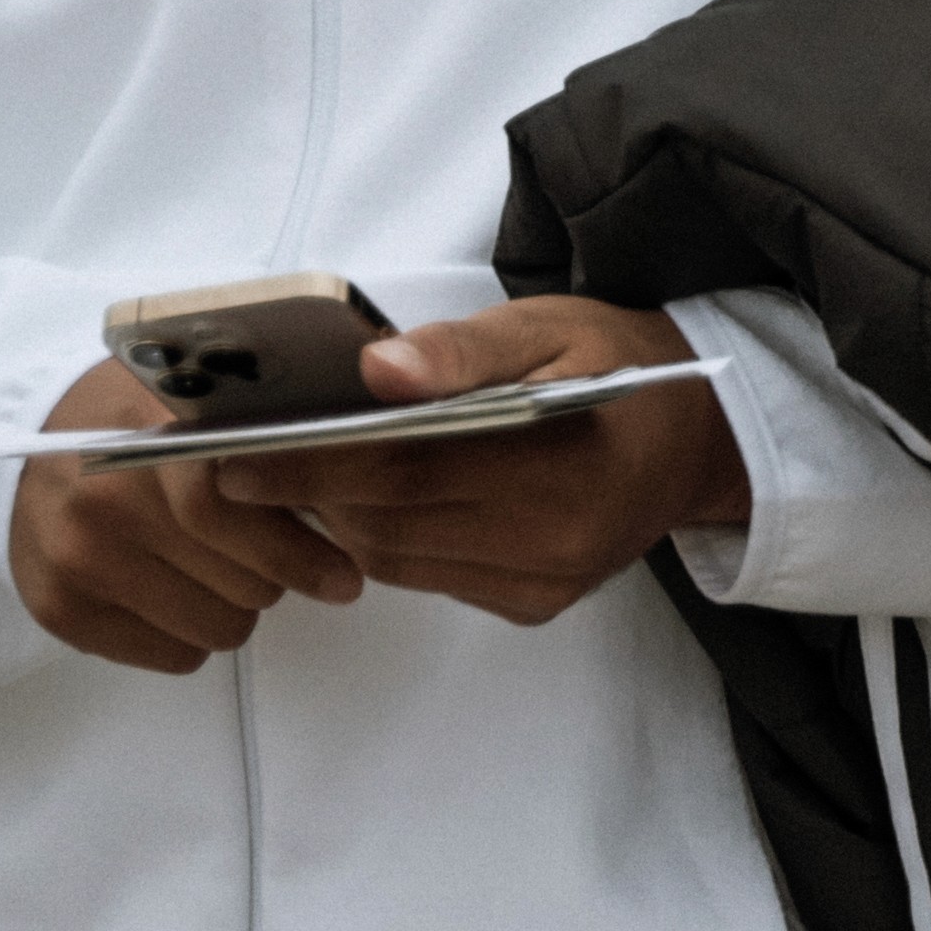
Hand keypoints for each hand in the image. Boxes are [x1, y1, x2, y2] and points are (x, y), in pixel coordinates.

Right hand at [9, 359, 367, 675]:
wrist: (35, 446)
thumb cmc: (144, 423)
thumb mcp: (203, 409)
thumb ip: (268, 449)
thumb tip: (351, 508)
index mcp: (148, 439)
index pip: (228, 511)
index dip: (296, 551)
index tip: (345, 579)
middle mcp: (103, 502)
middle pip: (241, 584)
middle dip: (272, 575)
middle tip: (265, 557)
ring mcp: (75, 559)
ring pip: (216, 629)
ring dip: (236, 608)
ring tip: (218, 570)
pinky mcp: (60, 611)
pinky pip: (174, 657)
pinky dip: (193, 635)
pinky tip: (178, 594)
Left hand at [260, 297, 746, 626]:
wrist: (695, 436)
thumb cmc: (614, 363)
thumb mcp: (547, 326)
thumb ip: (461, 349)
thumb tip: (374, 371)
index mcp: (565, 458)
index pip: (406, 471)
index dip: (312, 468)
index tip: (235, 457)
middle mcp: (557, 535)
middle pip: (392, 523)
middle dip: (308, 496)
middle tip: (241, 466)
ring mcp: (547, 580)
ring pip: (400, 560)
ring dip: (340, 521)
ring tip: (300, 479)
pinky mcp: (537, 604)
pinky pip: (432, 578)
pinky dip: (388, 543)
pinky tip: (374, 505)